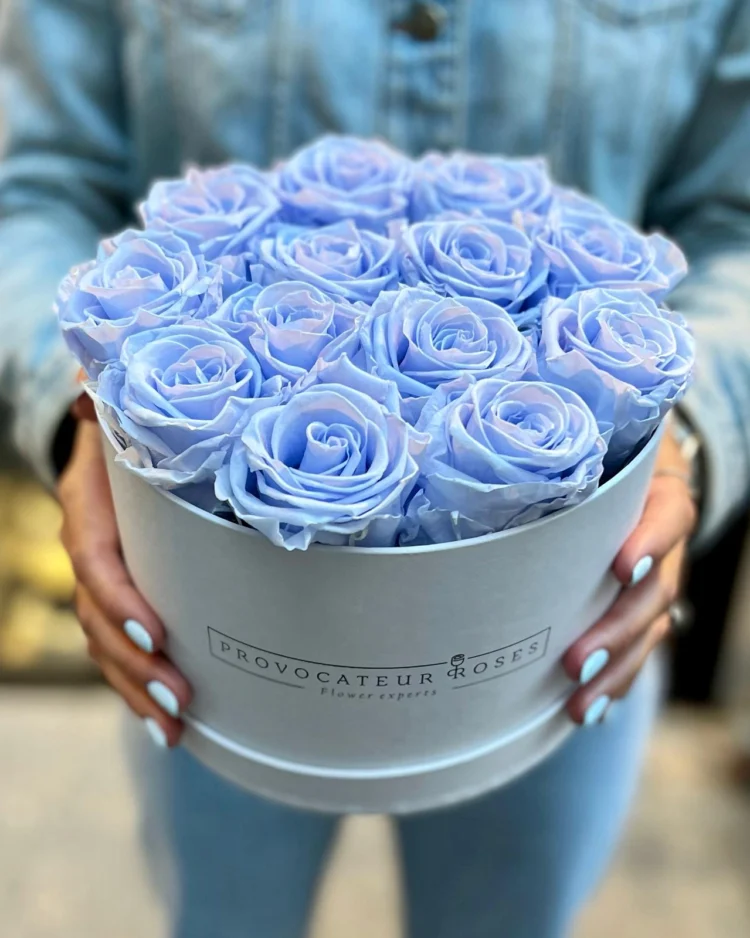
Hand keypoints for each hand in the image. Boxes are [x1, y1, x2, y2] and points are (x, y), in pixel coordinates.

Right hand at [58, 401, 191, 745]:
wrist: (115, 445)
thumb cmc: (131, 426)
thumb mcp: (124, 403)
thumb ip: (112, 394)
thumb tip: (93, 384)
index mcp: (91, 510)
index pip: (95, 562)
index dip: (119, 600)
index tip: (155, 633)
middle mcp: (91, 553)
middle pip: (99, 621)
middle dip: (135, 665)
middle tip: (179, 699)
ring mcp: (103, 584)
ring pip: (107, 648)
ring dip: (138, 689)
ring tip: (176, 726)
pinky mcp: (124, 602)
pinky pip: (121, 651)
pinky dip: (139, 688)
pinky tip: (168, 725)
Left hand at [563, 428, 696, 724]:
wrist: (626, 465)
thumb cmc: (593, 452)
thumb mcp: (586, 441)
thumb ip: (550, 454)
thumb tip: (461, 457)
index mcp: (655, 495)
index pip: (669, 515)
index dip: (653, 541)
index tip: (623, 567)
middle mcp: (662, 544)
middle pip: (656, 591)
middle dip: (617, 629)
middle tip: (578, 660)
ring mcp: (655, 582)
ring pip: (650, 630)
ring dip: (615, 669)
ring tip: (579, 701)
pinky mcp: (640, 611)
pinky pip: (637, 651)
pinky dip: (615, 682)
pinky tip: (584, 710)